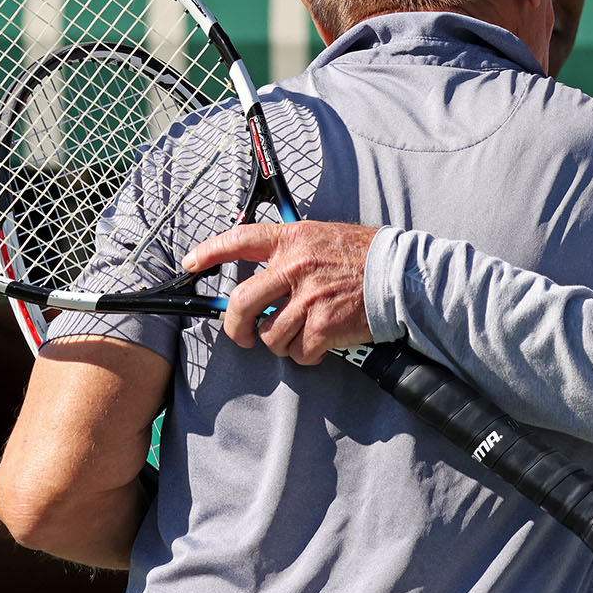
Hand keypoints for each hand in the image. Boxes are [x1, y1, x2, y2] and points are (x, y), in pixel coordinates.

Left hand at [182, 221, 378, 362]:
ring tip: (299, 335)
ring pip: (271, 335)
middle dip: (236, 326)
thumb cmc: (364, 256)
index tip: (192, 264)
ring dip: (281, 343)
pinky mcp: (323, 327)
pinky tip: (318, 345)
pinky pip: (298, 352)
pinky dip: (305, 355)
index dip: (210, 252)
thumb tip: (262, 277)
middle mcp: (295, 267)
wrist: (400, 276)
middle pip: (242, 303)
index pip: (240, 240)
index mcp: (292, 239)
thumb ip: (291, 251)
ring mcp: (308, 299)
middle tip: (243, 335)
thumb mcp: (323, 237)